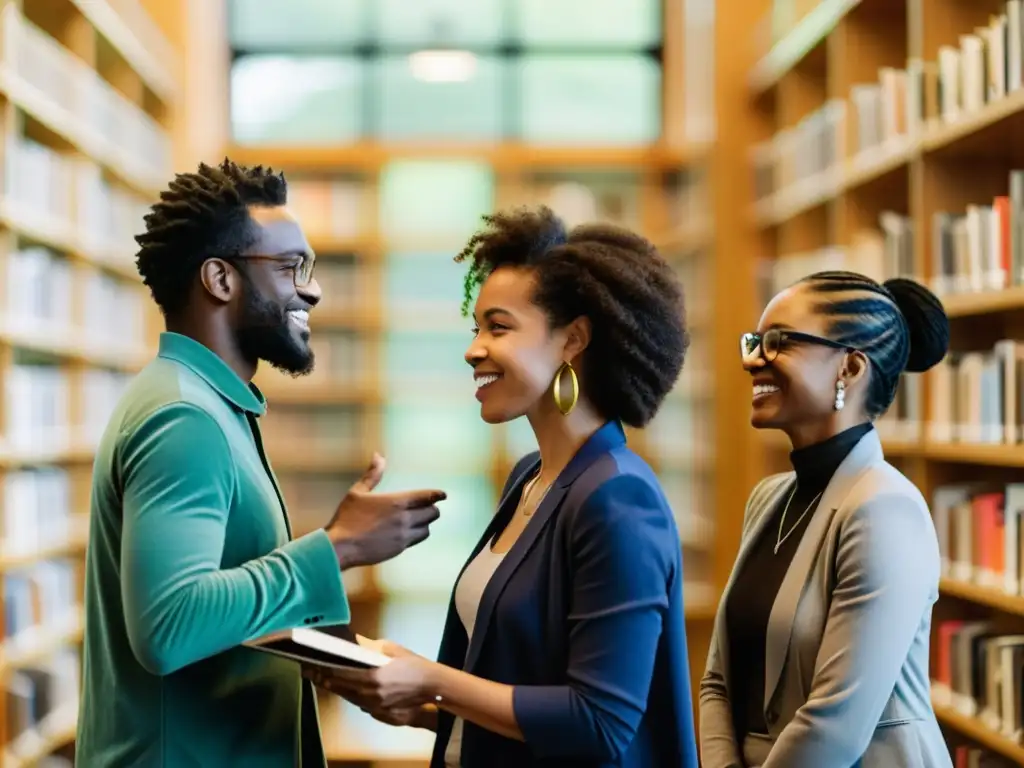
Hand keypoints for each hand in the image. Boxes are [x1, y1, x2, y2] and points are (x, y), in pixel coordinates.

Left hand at [306, 641, 438, 710]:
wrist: (432, 685)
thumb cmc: (414, 665)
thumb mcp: (393, 650)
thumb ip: (372, 646)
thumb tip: (356, 640)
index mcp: (374, 678)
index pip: (344, 675)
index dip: (327, 671)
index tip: (314, 666)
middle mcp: (372, 694)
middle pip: (343, 688)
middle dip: (326, 680)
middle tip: (311, 673)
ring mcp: (376, 705)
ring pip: (350, 697)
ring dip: (336, 689)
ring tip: (322, 680)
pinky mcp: (381, 710)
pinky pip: (360, 703)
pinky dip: (349, 695)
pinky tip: (343, 689)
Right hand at [325, 453, 444, 567]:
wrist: (341, 547)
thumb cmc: (347, 518)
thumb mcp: (357, 492)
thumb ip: (372, 475)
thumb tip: (378, 456)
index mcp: (396, 501)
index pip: (426, 496)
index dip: (437, 494)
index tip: (444, 494)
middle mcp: (404, 518)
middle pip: (432, 513)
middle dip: (431, 508)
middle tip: (427, 507)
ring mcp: (403, 535)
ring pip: (427, 529)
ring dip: (425, 523)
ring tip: (418, 520)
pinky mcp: (399, 549)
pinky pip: (416, 540)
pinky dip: (416, 534)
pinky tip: (407, 532)